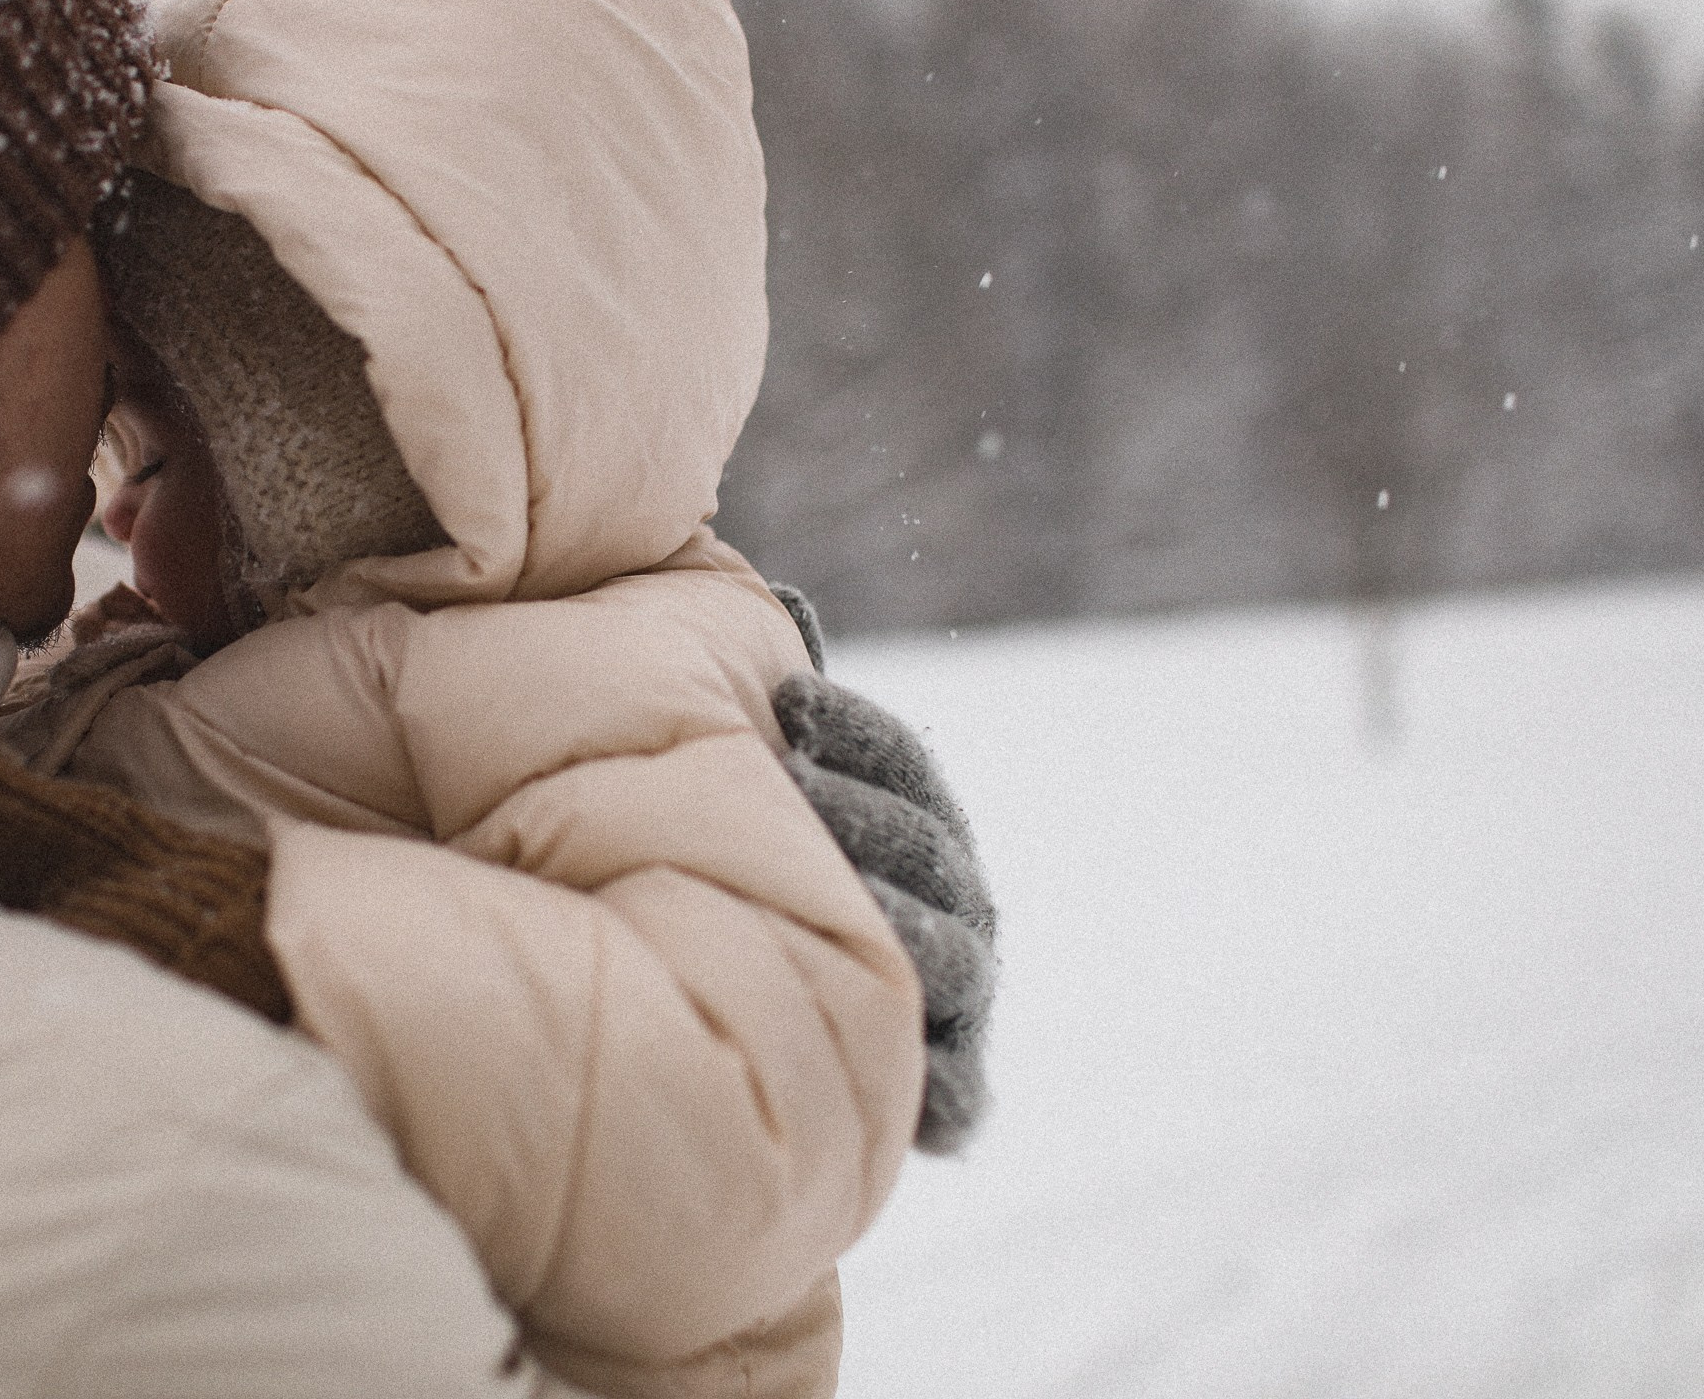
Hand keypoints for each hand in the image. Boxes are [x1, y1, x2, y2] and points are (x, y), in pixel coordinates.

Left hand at [768, 587, 995, 1154]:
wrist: (744, 1044)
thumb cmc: (757, 881)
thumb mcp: (766, 790)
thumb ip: (783, 714)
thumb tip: (785, 603)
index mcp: (916, 828)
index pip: (903, 766)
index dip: (855, 731)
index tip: (787, 699)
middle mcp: (950, 907)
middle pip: (928, 851)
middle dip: (861, 816)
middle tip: (788, 785)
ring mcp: (955, 1000)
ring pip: (947, 959)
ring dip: (899, 931)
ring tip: (843, 907)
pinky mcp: (947, 1093)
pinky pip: (959, 1094)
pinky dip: (946, 1094)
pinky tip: (922, 1101)